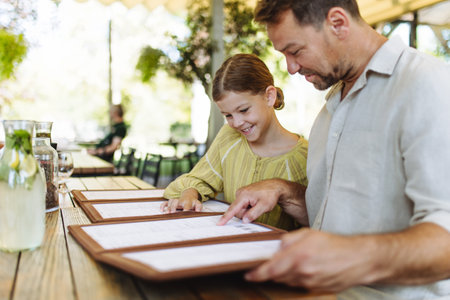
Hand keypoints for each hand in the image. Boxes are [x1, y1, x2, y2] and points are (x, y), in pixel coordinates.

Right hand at [160, 188, 201, 212]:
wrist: (189, 195)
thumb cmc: (192, 202)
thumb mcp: (198, 203)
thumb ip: (199, 207)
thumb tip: (198, 211)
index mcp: (187, 201)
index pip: (187, 205)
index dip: (185, 209)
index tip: (184, 213)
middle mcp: (180, 200)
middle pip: (176, 202)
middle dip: (174, 207)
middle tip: (173, 212)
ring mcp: (175, 201)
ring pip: (170, 202)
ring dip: (168, 207)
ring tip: (167, 213)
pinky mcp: (171, 202)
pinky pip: (165, 202)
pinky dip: (163, 206)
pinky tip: (162, 210)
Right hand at [217, 179, 282, 224]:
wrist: (275, 186)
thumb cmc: (270, 194)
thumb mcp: (264, 207)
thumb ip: (253, 214)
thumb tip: (244, 220)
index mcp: (244, 195)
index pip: (233, 209)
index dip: (226, 217)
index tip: (219, 223)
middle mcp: (240, 193)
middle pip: (238, 211)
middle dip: (246, 214)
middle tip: (257, 209)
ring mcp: (241, 193)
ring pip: (241, 209)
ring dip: (248, 210)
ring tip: (257, 204)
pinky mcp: (243, 194)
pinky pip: (243, 205)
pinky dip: (249, 207)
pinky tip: (255, 203)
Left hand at [244, 229, 373, 291]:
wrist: (359, 259)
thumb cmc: (335, 244)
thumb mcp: (309, 234)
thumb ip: (289, 239)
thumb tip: (276, 247)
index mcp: (298, 255)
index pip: (270, 269)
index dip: (257, 274)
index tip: (248, 275)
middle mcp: (302, 271)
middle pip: (277, 277)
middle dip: (269, 272)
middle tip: (266, 266)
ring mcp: (309, 283)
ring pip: (287, 281)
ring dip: (282, 275)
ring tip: (289, 264)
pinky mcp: (316, 289)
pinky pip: (299, 285)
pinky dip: (295, 278)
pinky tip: (301, 269)